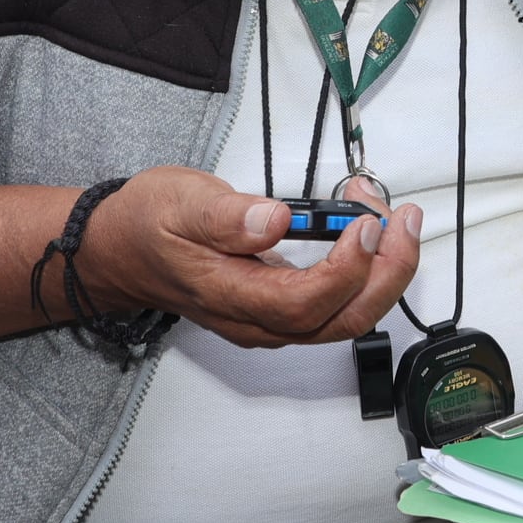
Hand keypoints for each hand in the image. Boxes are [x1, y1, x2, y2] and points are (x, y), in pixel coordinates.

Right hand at [79, 167, 421, 349]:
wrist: (120, 251)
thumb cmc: (146, 225)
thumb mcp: (177, 202)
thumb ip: (225, 216)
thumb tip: (274, 220)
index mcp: (232, 296)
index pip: (305, 302)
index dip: (346, 268)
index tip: (364, 223)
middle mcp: (258, 320)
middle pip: (342, 319)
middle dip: (388, 273)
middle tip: (402, 219)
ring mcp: (271, 319)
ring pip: (346, 316)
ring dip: (382, 271)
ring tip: (392, 219)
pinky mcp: (279, 307)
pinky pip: (336, 304)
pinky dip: (364, 270)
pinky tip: (367, 231)